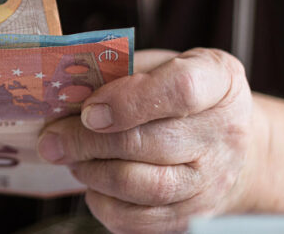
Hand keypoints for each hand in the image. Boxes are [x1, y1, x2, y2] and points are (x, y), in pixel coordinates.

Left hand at [37, 48, 265, 232]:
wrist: (230, 146)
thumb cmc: (182, 97)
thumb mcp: (163, 65)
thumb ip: (121, 72)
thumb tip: (68, 94)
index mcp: (219, 82)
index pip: (181, 90)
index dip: (129, 101)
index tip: (89, 110)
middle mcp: (224, 133)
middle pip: (152, 143)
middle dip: (89, 142)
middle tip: (53, 138)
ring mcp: (213, 180)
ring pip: (146, 186)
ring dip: (95, 173)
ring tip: (72, 158)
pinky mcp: (195, 216)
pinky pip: (142, 221)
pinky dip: (105, 205)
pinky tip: (92, 184)